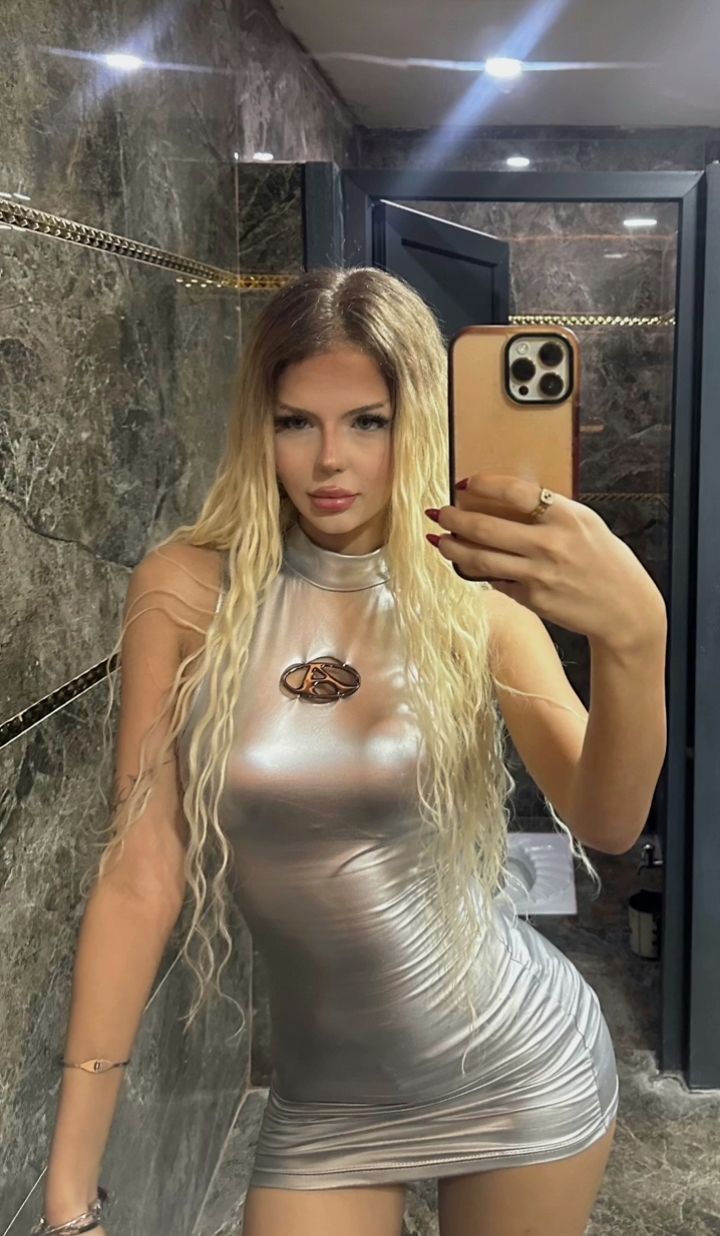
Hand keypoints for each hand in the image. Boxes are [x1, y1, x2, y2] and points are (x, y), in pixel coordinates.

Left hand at [425, 473, 666, 647]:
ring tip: (438, 539)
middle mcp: (550, 544)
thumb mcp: (587, 524)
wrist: (625, 609)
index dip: (485, 484)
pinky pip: (495, 580)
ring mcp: (538, 573)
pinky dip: (476, 571)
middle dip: (454, 518)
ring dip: (452, 548)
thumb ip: (551, 512)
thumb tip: (508, 501)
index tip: (465, 482)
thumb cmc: (606, 562)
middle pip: (486, 528)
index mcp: (567, 517)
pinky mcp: (531, 598)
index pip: (516, 492)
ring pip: (481, 559)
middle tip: (438, 512)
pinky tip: (463, 563)